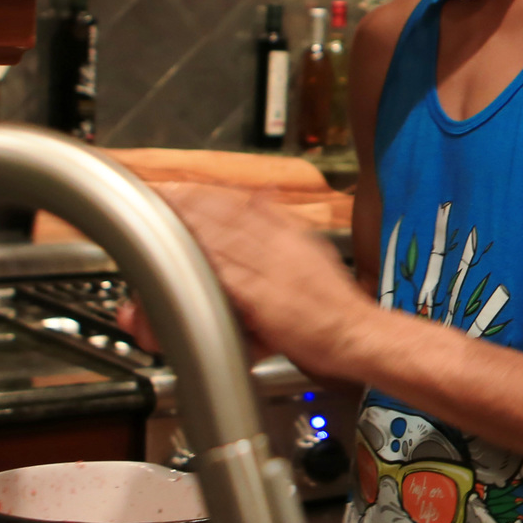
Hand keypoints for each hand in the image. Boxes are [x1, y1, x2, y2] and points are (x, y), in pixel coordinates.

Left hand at [121, 183, 374, 375]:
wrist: (358, 333)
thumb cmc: (336, 303)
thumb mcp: (315, 251)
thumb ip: (286, 225)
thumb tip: (265, 195)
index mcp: (293, 236)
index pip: (246, 207)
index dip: (213, 196)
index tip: (187, 189)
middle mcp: (282, 247)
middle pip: (230, 218)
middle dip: (194, 205)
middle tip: (164, 195)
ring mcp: (272, 271)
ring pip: (225, 241)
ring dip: (193, 227)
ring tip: (166, 217)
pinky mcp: (264, 298)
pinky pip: (229, 273)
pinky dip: (206, 260)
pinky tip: (186, 254)